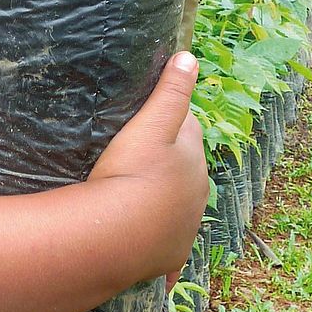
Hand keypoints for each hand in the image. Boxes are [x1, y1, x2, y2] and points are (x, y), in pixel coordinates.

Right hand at [87, 51, 208, 287]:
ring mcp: (185, 226)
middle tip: (135, 155)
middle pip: (185, 166)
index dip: (169, 119)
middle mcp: (197, 193)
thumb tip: (189, 57)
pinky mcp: (170, 253)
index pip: (188, 128)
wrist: (115, 236)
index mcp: (194, 159)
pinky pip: (167, 243)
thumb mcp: (149, 125)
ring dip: (164, 196)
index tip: (147, 119)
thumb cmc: (131, 174)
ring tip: (134, 192)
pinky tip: (149, 245)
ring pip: (177, 202)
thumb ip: (171, 92)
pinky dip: (160, 239)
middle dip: (168, 159)